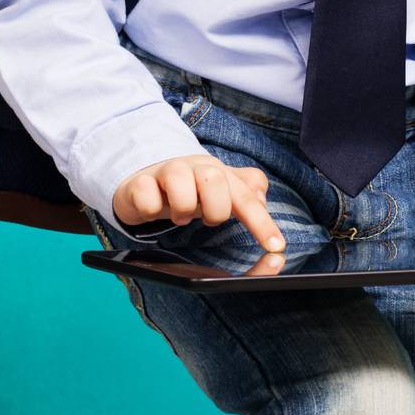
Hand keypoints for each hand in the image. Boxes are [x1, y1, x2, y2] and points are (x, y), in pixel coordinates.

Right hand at [113, 154, 284, 251]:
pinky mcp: (138, 183)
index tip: (276, 246)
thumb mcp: (220, 190)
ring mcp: (164, 172)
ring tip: (180, 216)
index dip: (262, 222)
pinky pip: (146, 196)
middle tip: (206, 220)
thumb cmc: (188, 190)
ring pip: (179, 182)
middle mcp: (193, 167)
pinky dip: (151, 210)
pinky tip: (152, 210)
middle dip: (214, 209)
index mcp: (218, 172)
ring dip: (182, 208)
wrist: (143, 180)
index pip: (246, 196)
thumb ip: (246, 192)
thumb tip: (264, 198)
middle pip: (213, 179)